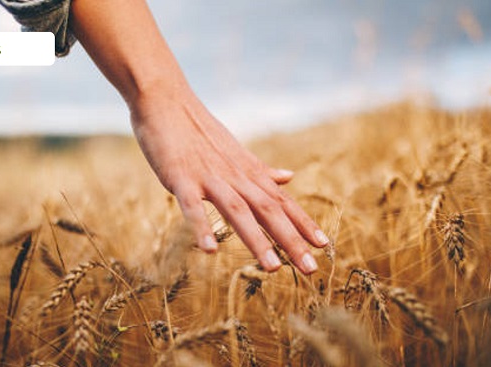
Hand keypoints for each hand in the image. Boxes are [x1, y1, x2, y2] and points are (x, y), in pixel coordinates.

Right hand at [130, 89, 329, 272]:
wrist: (166, 100)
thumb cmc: (198, 129)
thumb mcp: (235, 151)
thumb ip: (260, 170)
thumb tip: (289, 177)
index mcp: (247, 171)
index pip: (281, 200)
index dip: (303, 223)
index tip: (324, 246)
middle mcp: (234, 175)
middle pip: (268, 210)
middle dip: (290, 239)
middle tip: (310, 268)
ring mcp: (208, 177)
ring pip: (237, 210)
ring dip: (256, 239)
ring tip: (272, 268)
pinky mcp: (180, 177)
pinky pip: (192, 205)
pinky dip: (201, 226)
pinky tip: (209, 251)